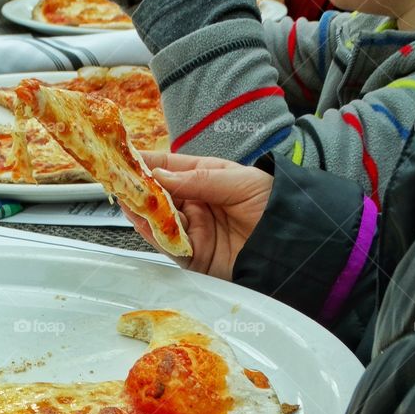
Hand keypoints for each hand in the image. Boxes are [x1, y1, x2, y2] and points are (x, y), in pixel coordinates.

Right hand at [120, 152, 271, 279]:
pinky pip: (168, 244)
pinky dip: (152, 233)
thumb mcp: (239, 181)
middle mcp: (196, 203)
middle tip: (118, 179)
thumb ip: (199, 179)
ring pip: (159, 219)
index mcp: (207, 178)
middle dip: (139, 187)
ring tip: (124, 197)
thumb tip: (161, 176)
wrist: (296, 245)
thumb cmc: (273, 204)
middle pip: (159, 195)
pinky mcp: (194, 256)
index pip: (171, 167)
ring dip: (141, 209)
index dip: (148, 162)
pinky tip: (140, 220)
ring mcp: (194, 230)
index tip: (127, 157)